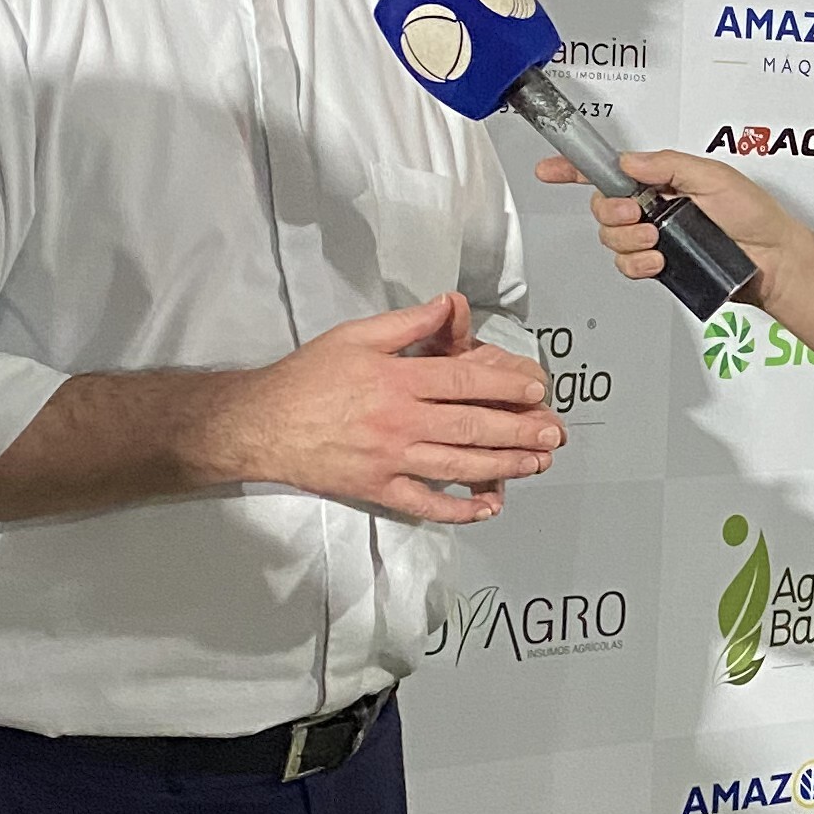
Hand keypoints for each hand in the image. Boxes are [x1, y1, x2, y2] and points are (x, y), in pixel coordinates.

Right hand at [210, 297, 565, 525]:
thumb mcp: (357, 335)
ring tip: (536, 464)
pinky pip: (425, 503)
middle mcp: (400, 421)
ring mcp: (390, 459)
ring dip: (504, 466)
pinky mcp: (377, 488)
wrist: (260, 423)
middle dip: (520, 430)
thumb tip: (450, 306)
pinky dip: (459, 508)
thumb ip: (408, 323)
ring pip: (459, 464)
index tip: (536, 390)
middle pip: (473, 425)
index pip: (465, 380)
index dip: (506, 385)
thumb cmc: (307, 377)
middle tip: (553, 433)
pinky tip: (487, 506)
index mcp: (397, 379)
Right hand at [542, 146, 801, 306]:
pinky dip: (637, 263)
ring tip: (658, 241)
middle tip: (638, 214)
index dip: (576, 169)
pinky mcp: (659, 266)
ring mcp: (655, 238)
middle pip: (603, 206)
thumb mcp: (715, 177)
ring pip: (611, 238)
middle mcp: (654, 207)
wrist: (773, 263)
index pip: (612, 170)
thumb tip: (630, 162)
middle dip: (613, 211)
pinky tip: (659, 260)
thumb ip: (669, 167)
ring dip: (629, 239)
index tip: (551, 169)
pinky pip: (627, 266)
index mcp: (664, 180)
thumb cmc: (755, 217)